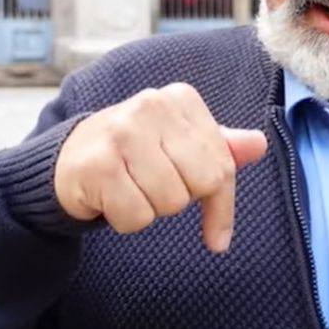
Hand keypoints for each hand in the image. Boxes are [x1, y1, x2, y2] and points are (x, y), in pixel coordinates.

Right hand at [54, 83, 267, 252]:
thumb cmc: (135, 153)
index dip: (220, 204)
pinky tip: (111, 198)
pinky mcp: (98, 165)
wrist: (70, 159)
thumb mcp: (180, 144)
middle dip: (179, 199)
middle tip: (152, 186)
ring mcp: (122, 132)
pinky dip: (126, 220)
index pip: (223, 165)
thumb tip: (258, 145)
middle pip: (200, 183)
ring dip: (151, 210)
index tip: (214, 229)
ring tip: (131, 188)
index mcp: (180, 99)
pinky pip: (137, 217)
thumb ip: (219, 148)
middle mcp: (151, 106)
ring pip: (169, 202)